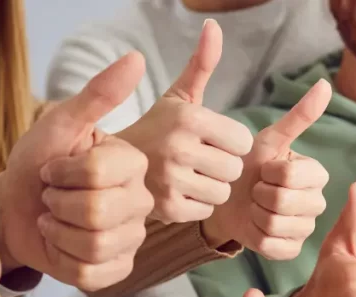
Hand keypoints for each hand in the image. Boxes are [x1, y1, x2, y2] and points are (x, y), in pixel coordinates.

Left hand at [0, 53, 154, 290]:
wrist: (17, 208)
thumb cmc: (36, 163)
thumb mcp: (59, 125)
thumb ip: (97, 95)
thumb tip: (136, 59)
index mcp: (133, 164)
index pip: (98, 173)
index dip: (61, 173)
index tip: (53, 169)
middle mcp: (142, 201)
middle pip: (98, 213)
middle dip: (57, 205)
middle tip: (52, 197)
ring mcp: (132, 237)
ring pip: (95, 245)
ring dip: (58, 232)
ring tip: (54, 220)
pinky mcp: (118, 269)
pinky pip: (92, 275)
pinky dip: (64, 261)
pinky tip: (61, 245)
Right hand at [117, 20, 253, 224]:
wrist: (112, 163)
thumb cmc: (157, 128)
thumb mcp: (179, 96)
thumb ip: (202, 64)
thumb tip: (213, 26)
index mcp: (189, 118)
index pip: (243, 141)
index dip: (231, 143)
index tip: (211, 141)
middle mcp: (180, 147)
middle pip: (235, 169)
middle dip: (223, 166)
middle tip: (199, 161)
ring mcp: (171, 179)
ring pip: (222, 192)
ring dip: (212, 187)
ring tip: (190, 176)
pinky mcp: (167, 208)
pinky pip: (206, 210)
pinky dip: (197, 205)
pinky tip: (179, 192)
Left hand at [202, 80, 331, 258]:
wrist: (228, 197)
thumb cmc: (249, 164)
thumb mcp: (269, 139)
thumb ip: (299, 116)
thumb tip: (325, 84)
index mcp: (318, 174)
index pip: (291, 175)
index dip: (268, 173)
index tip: (262, 168)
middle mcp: (318, 202)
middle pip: (284, 202)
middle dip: (260, 194)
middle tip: (255, 189)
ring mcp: (306, 228)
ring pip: (276, 224)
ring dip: (255, 214)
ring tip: (254, 206)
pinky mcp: (292, 250)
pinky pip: (273, 246)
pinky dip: (257, 236)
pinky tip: (255, 225)